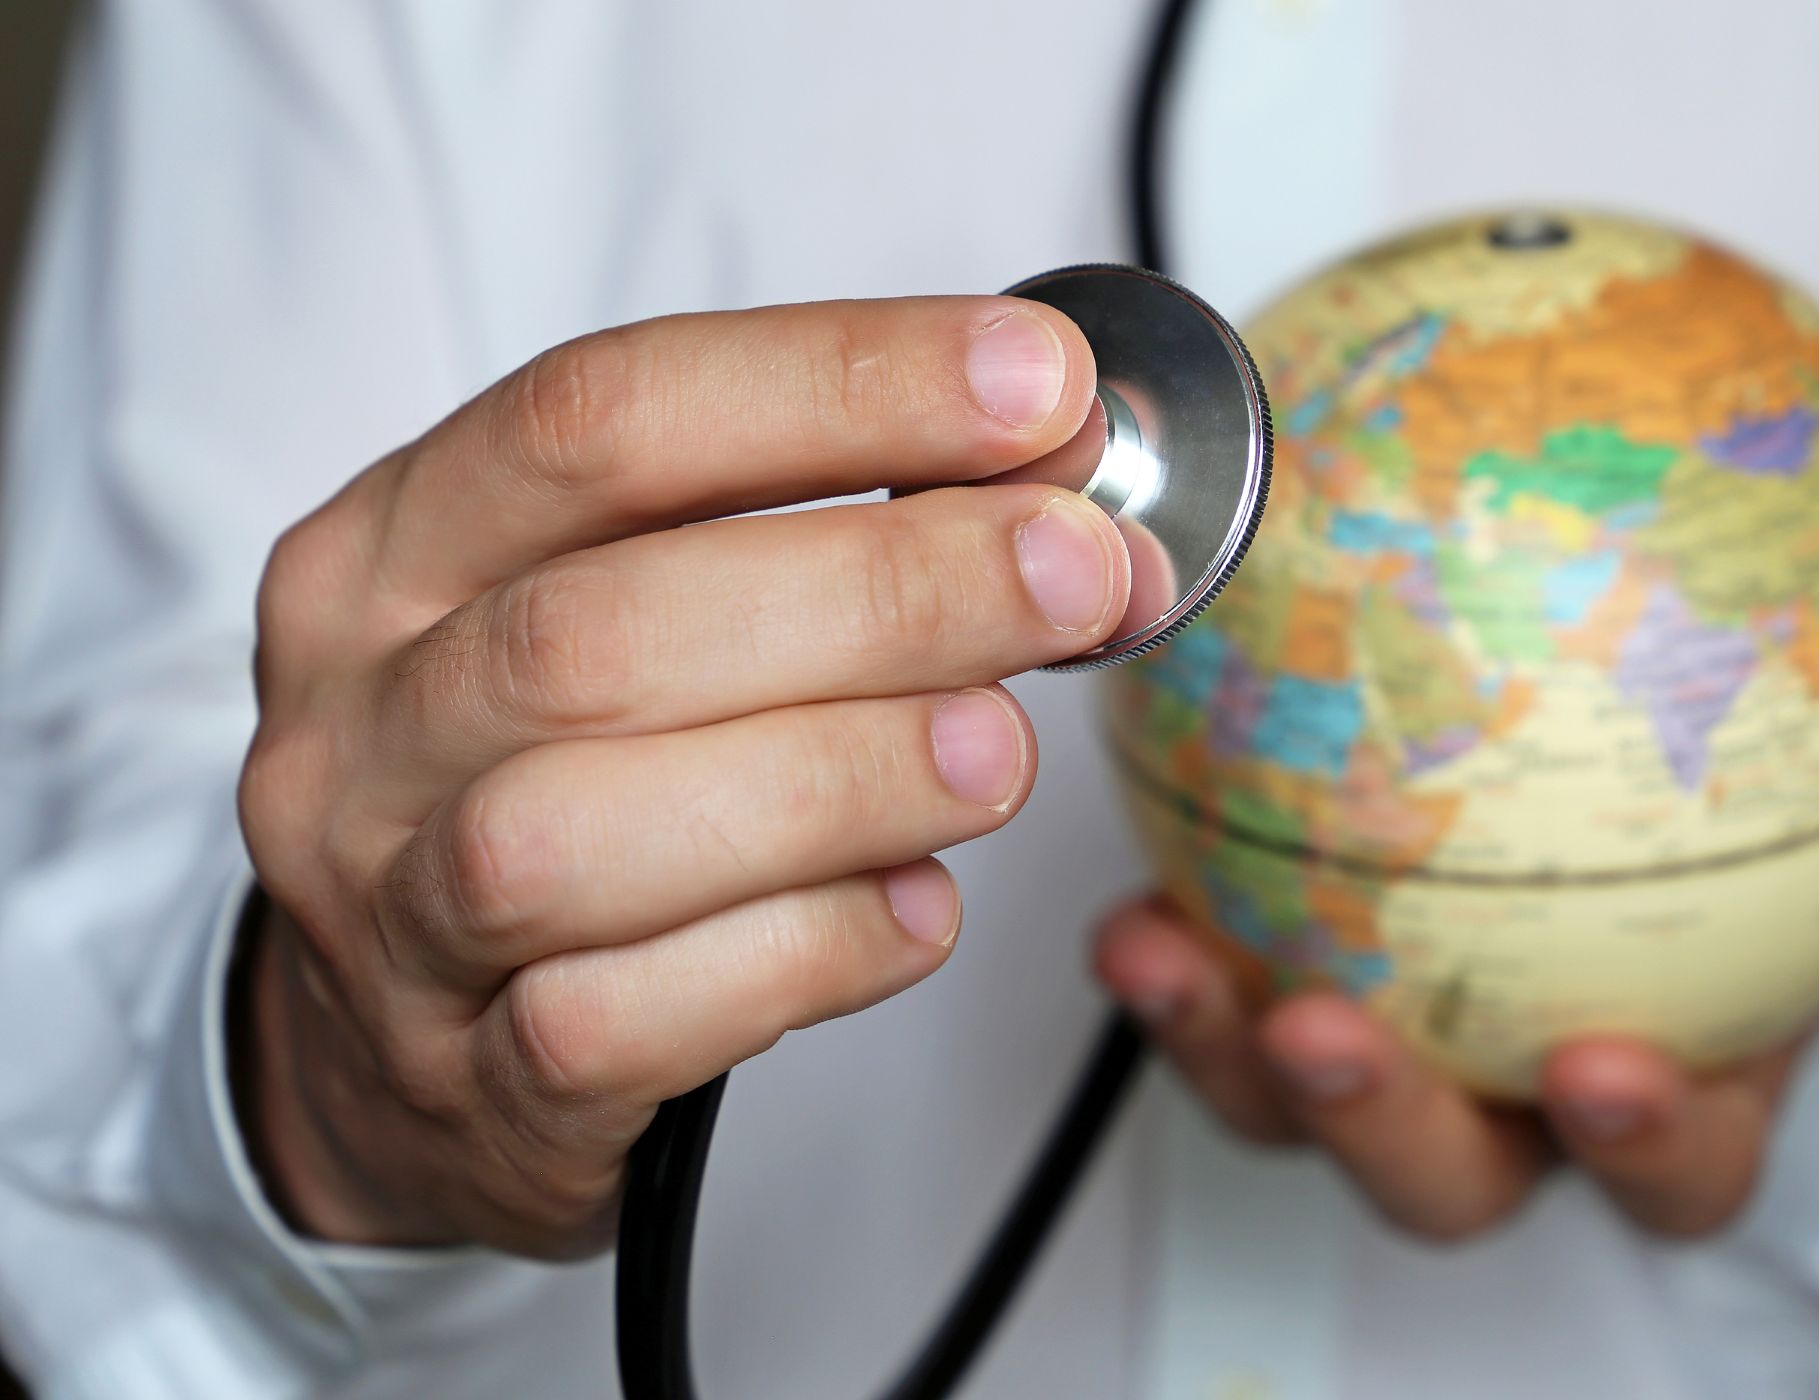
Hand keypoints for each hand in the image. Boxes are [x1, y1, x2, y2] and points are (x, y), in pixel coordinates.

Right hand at [236, 297, 1128, 1253]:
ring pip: (577, 837)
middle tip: (1073, 571)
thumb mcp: (625, 611)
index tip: (1036, 383)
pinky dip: (799, 956)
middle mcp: (365, 725)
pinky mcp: (471, 1087)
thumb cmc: (559, 781)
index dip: (834, 385)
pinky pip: (618, 1025)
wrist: (409, 1052)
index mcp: (393, 551)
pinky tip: (916, 910)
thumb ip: (801, 538)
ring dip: (834, 778)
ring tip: (1000, 752)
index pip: (601, 418)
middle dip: (875, 587)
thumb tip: (1058, 496)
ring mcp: (390, 917)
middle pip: (598, 628)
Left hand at [1095, 592, 1818, 1239]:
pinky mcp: (1268, 955)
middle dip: (1379, 1129)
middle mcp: (1507, 1087)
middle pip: (1442, 1171)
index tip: (1608, 1072)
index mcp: (1661, 1080)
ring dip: (1214, 1036)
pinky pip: (1205, 958)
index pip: (1673, 1160)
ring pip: (1282, 1093)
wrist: (1643, 802)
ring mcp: (1383, 1036)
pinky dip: (1163, 927)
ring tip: (1164, 949)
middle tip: (1328, 1034)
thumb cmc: (1762, 835)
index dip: (1645, 1143)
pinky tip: (1127, 849)